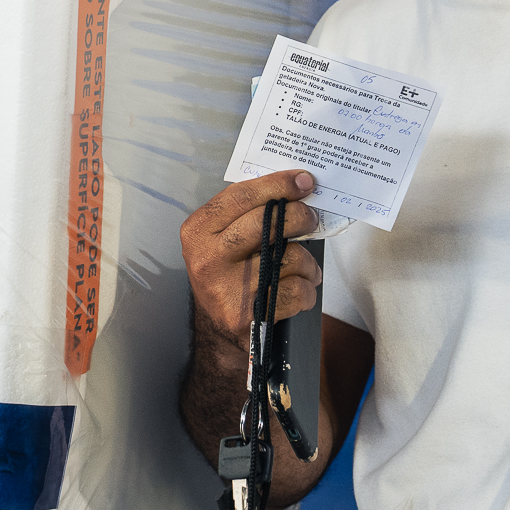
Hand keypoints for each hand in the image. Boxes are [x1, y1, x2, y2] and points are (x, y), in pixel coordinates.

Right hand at [178, 170, 321, 346]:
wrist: (216, 329)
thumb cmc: (227, 272)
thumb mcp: (221, 237)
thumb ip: (247, 212)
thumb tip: (295, 186)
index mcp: (199, 230)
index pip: (242, 196)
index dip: (278, 185)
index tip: (304, 180)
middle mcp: (208, 258)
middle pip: (266, 223)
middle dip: (299, 216)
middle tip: (311, 219)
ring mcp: (226, 288)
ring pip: (290, 257)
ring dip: (307, 262)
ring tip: (304, 267)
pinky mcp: (247, 316)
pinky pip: (296, 291)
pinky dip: (307, 289)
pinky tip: (299, 290)